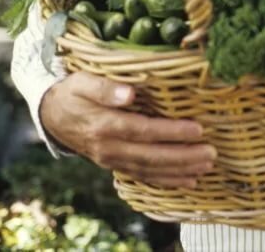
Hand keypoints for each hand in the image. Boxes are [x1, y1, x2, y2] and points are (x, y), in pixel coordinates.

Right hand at [39, 72, 214, 187]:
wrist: (53, 116)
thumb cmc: (74, 93)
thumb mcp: (82, 82)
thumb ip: (104, 88)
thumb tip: (128, 93)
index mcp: (103, 125)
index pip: (143, 130)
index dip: (170, 131)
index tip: (197, 129)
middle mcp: (109, 148)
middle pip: (150, 155)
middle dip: (183, 156)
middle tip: (211, 153)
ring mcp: (112, 160)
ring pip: (150, 169)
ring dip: (180, 170)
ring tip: (207, 166)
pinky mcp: (116, 165)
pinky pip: (144, 176)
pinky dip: (167, 180)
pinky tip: (189, 181)